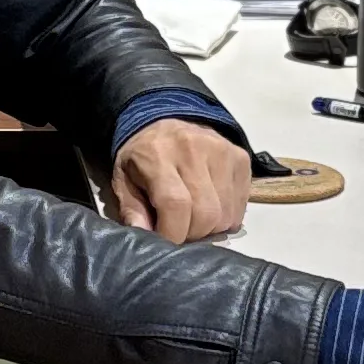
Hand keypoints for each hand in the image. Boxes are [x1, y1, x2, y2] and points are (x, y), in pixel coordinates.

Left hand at [111, 117, 253, 245]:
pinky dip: (227, 216)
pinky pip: (241, 205)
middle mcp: (194, 149)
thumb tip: (144, 236)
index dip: (173, 233)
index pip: (176, 204)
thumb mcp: (123, 181)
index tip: (166, 242)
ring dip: (211, 227)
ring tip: (194, 217)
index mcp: (158, 155)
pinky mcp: (240, 157)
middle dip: (192, 233)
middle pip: (206, 213)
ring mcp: (222, 151)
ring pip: (226, 213)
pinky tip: (212, 206)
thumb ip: (132, 210)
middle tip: (180, 229)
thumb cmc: (141, 157)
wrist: (161, 121)